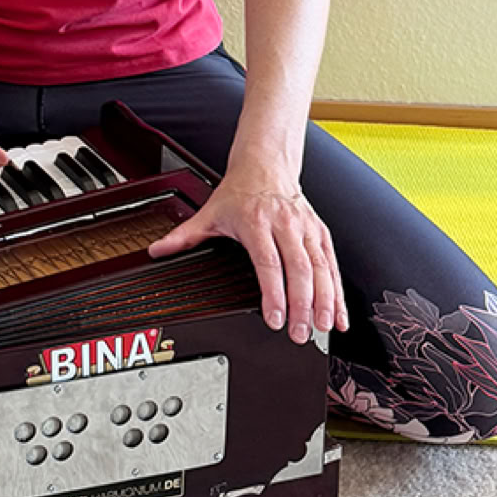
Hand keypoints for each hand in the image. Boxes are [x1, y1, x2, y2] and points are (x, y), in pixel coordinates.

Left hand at [148, 174, 347, 343]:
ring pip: (321, 267)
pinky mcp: (320, 232)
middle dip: (302, 304)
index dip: (274, 292)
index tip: (274, 317)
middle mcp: (285, 224)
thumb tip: (158, 251)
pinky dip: (337, 292)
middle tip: (299, 332)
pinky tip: (338, 315)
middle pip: (299, 268)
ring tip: (323, 327)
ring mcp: (306, 228)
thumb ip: (184, 236)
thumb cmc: (240, 191)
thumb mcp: (210, 212)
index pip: (268, 262)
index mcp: (257, 221)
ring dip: (325, 300)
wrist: (266, 164)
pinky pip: (332, 264)